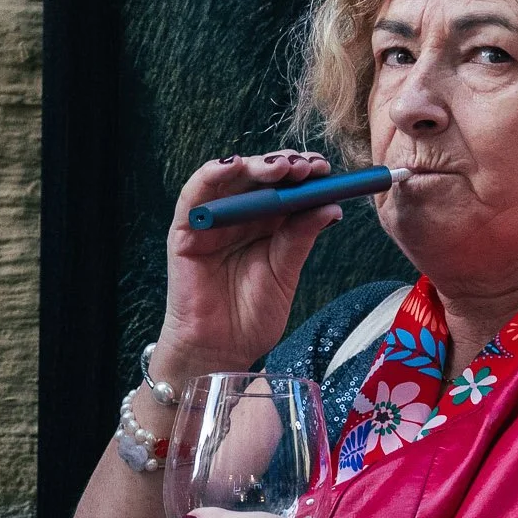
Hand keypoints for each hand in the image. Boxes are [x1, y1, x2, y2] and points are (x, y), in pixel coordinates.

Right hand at [155, 152, 343, 386]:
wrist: (220, 351)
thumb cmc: (251, 316)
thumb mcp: (285, 274)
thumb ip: (300, 238)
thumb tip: (331, 206)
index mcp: (268, 224)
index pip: (286, 187)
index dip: (305, 174)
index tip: (325, 170)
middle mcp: (240, 216)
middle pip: (260, 177)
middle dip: (285, 166)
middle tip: (307, 167)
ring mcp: (213, 221)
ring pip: (230, 178)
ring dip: (255, 166)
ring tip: (280, 167)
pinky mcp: (186, 231)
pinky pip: (194, 195)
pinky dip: (211, 174)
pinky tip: (232, 166)